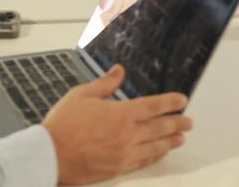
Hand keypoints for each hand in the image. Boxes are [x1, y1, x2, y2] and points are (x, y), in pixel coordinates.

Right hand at [43, 64, 190, 184]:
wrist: (50, 155)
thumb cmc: (63, 124)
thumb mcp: (82, 94)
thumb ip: (105, 84)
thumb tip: (119, 71)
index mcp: (120, 113)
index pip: (153, 106)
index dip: (170, 102)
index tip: (182, 100)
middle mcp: (126, 134)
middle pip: (159, 127)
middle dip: (177, 122)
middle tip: (189, 121)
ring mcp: (124, 153)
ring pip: (155, 146)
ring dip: (171, 140)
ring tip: (181, 137)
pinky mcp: (118, 168)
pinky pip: (143, 161)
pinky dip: (155, 156)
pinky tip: (161, 153)